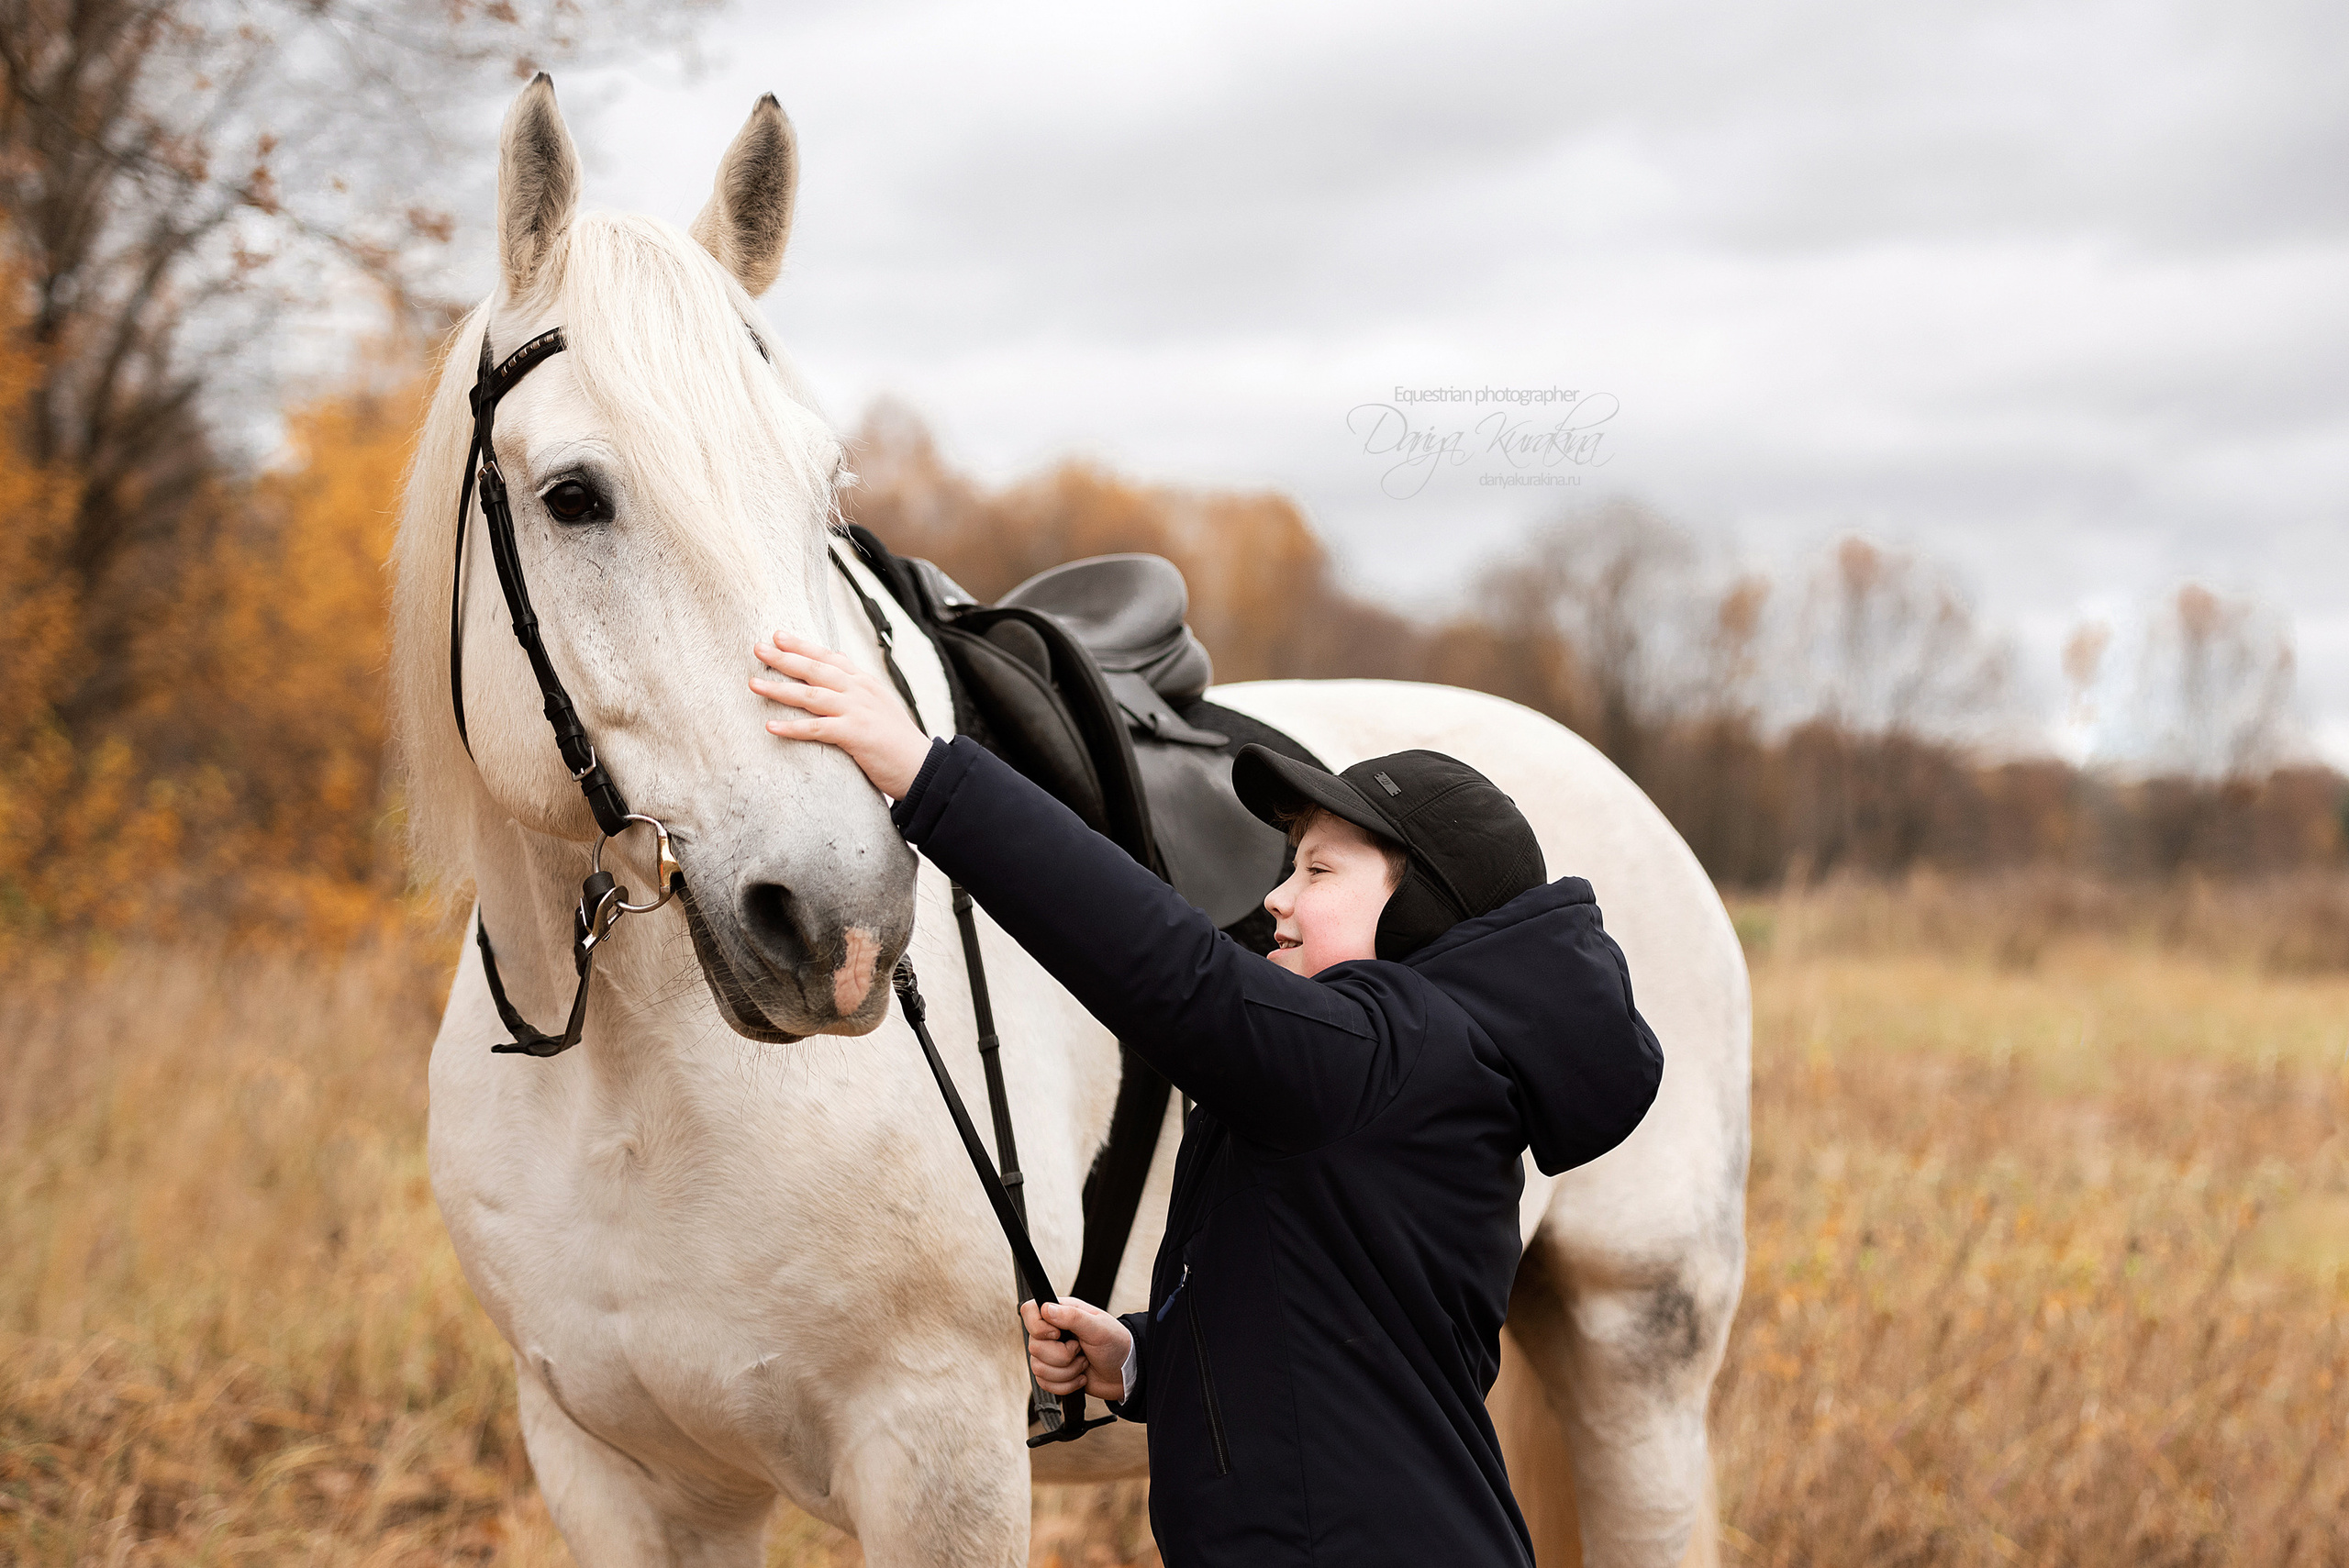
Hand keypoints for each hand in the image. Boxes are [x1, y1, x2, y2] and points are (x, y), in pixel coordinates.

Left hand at [751, 630, 932, 797]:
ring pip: (811, 695)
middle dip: (784, 658)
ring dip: (779, 689)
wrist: (924, 766)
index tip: (778, 635)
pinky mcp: (855, 734)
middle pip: (815, 669)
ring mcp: (857, 711)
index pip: (829, 657)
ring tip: (754, 684)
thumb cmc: (898, 741)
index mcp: (864, 682)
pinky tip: (771, 726)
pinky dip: (792, 727)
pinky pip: (817, 728)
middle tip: (758, 648)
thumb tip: (837, 679)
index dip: (803, 645)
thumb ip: (858, 691)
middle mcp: (859, 691)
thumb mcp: (880, 706)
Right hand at [1020, 1297, 1131, 1402]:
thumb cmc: (1116, 1344)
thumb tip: (1046, 1309)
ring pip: (1037, 1368)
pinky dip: (1066, 1385)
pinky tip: (1080, 1376)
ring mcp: (1051, 1354)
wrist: (1125, 1373)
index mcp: (1062, 1313)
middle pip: (1034, 1346)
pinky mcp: (1054, 1374)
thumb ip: (1072, 1317)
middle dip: (1062, 1356)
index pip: (1029, 1312)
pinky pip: (1044, 1384)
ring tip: (1083, 1363)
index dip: (1038, 1327)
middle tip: (1080, 1350)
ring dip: (1067, 1372)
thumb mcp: (1098, 1327)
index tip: (1058, 1334)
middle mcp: (1052, 1332)